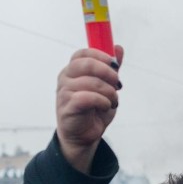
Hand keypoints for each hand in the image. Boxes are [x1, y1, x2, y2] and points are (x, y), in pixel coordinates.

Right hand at [56, 46, 123, 172]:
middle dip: (108, 73)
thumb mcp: (107, 86)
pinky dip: (102, 101)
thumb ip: (111, 68)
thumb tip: (118, 48)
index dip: (101, 56)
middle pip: (85, 64)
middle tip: (118, 84)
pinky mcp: (67, 107)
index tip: (115, 66)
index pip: (83, 53)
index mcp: (73, 70)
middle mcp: (65, 78)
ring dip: (109, 92)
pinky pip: (87, 98)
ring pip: (91, 82)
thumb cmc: (94, 109)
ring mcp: (64, 92)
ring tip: (113, 101)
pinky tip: (106, 106)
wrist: (85, 135)